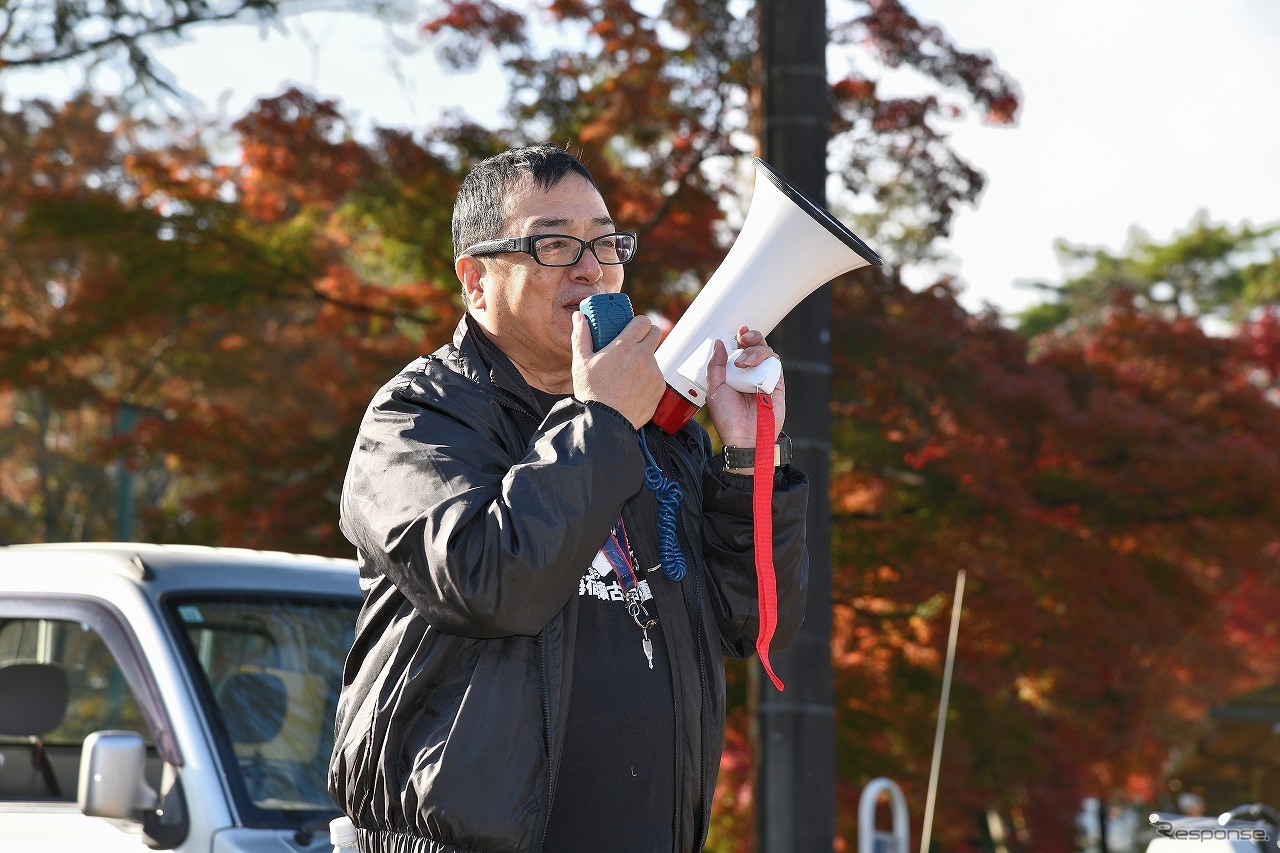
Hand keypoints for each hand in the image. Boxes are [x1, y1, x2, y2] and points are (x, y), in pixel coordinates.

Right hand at [571, 312, 664, 428]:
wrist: (605, 422)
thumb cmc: (591, 392)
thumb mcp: (581, 362)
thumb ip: (581, 336)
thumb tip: (579, 317)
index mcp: (625, 347)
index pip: (643, 321)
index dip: (638, 323)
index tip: (632, 329)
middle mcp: (643, 357)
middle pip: (655, 333)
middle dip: (646, 335)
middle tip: (634, 345)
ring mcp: (654, 373)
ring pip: (654, 357)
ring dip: (645, 360)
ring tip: (628, 373)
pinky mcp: (660, 388)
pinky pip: (657, 376)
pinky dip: (648, 378)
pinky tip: (633, 387)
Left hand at [705, 326, 785, 447]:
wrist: (745, 437)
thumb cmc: (728, 419)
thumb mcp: (714, 390)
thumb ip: (715, 366)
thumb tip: (719, 343)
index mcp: (735, 374)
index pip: (740, 349)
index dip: (740, 338)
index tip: (738, 331)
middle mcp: (750, 374)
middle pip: (756, 346)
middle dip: (751, 337)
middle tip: (743, 338)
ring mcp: (764, 378)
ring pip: (767, 353)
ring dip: (756, 351)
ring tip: (744, 362)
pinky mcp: (777, 385)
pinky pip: (776, 366)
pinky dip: (766, 360)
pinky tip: (754, 367)